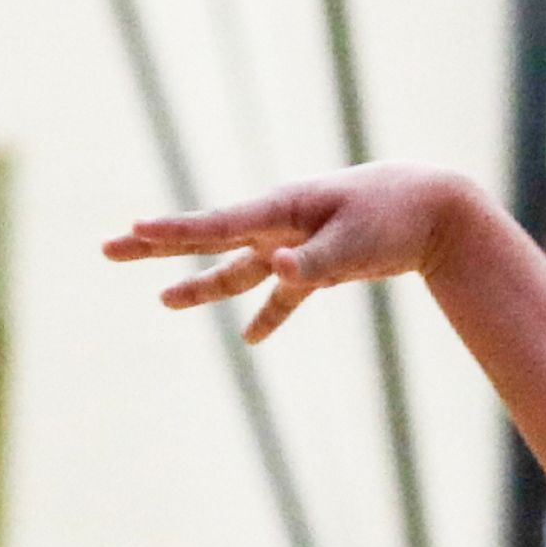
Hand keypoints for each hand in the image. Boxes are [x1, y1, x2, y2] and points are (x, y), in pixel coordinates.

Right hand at [105, 164, 480, 342]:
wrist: (435, 206)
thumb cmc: (394, 215)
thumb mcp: (356, 242)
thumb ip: (313, 262)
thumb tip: (275, 272)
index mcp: (282, 208)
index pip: (217, 224)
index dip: (174, 231)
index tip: (134, 227)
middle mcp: (279, 224)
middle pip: (209, 239)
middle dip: (160, 245)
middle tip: (110, 247)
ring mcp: (294, 243)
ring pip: (238, 269)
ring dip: (203, 285)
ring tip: (163, 300)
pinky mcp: (317, 263)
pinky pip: (283, 294)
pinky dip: (269, 313)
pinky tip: (251, 340)